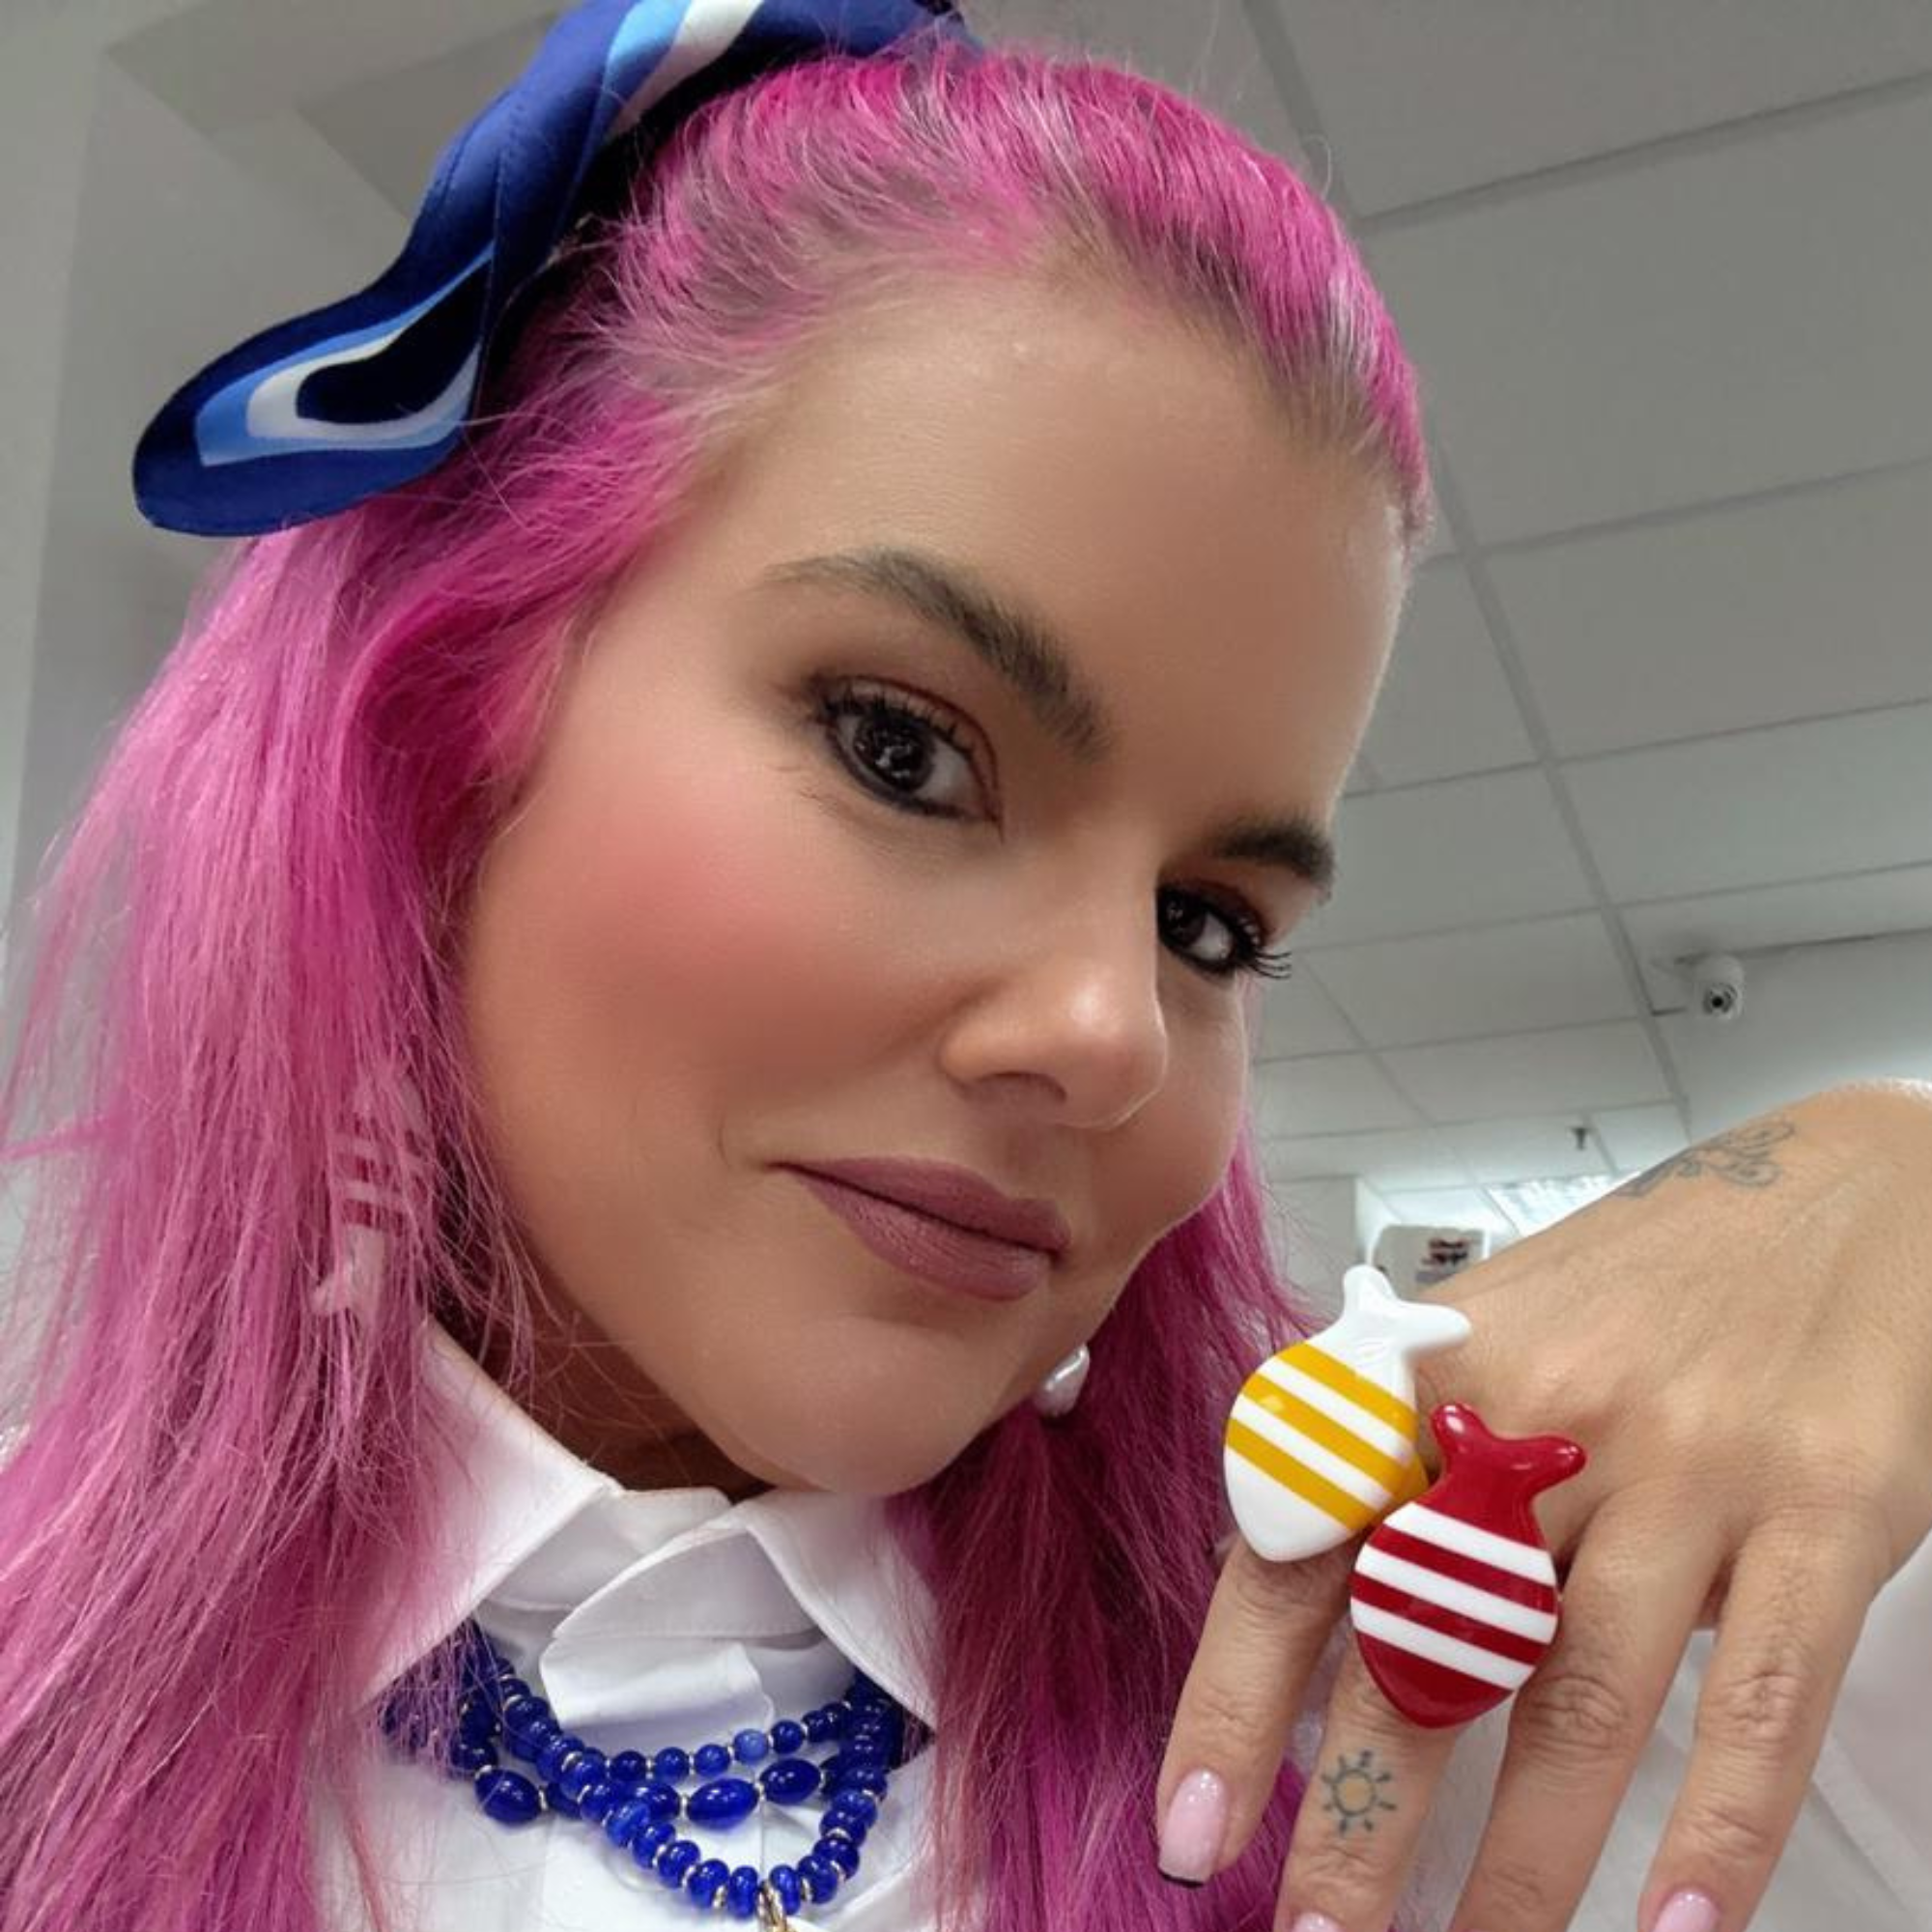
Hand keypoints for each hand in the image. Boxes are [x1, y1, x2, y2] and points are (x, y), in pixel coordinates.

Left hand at [1156, 1079, 1931, 1931]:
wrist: (1851, 1192)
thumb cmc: (1646, 1278)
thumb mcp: (1496, 1328)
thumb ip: (1405, 1451)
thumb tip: (1297, 1597)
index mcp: (1439, 1371)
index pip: (1303, 1547)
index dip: (1239, 1697)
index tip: (1198, 1829)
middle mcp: (1544, 1418)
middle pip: (1427, 1643)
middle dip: (1365, 1815)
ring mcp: (1687, 1466)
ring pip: (1581, 1695)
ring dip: (1522, 1863)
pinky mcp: (1824, 1507)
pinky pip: (1760, 1695)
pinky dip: (1719, 1825)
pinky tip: (1680, 1928)